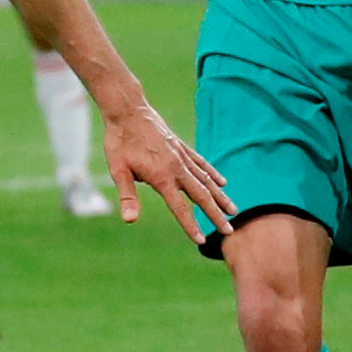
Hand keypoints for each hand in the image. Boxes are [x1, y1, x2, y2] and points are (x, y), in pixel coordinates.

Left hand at [104, 101, 235, 237]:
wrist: (128, 110)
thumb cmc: (119, 141)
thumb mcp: (118, 170)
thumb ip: (127, 196)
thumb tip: (130, 220)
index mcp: (162, 177)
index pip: (180, 207)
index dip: (191, 225)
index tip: (202, 241)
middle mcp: (177, 168)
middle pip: (201, 196)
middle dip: (215, 215)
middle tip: (229, 232)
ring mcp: (182, 156)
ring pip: (206, 180)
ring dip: (220, 197)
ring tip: (234, 211)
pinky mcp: (181, 147)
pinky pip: (201, 163)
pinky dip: (212, 174)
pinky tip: (222, 183)